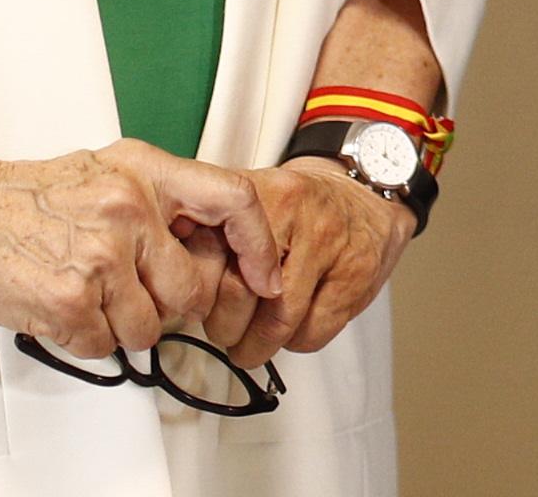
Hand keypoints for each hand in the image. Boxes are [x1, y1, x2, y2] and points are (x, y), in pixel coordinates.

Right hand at [0, 140, 280, 359]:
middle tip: (130, 292)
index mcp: (146, 171)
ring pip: (150, 328)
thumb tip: (210, 244)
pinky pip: (106, 346)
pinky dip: (88, 339)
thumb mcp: (107, 170)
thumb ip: (161, 199)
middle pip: (192, 290)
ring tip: (88, 295)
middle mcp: (131, 209)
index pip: (234, 200)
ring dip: (123, 326)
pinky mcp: (70, 299)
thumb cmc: (26, 196)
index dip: (259, 245)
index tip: (264, 277)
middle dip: (168, 306)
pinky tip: (63, 307)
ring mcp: (102, 256)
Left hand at [210, 158, 413, 362]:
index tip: (196, 307)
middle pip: (239, 294)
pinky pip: (312, 334)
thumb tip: (173, 278)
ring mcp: (330, 246)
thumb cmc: (300, 206)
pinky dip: (295, 343)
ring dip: (258, 346)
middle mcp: (296, 216)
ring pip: (277, 323)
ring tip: (252, 343)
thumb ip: (213, 231)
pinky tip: (292, 329)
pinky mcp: (355, 276)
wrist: (365, 191)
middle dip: (225, 328)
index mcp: (260, 196)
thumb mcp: (252, 201)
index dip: (197, 295)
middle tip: (224, 332)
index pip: (210, 261)